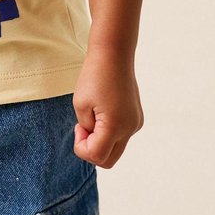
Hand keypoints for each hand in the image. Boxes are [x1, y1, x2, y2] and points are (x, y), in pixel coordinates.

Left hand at [72, 48, 143, 168]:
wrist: (114, 54)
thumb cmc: (94, 76)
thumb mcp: (81, 104)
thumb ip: (87, 130)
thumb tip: (94, 139)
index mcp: (116, 126)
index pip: (97, 156)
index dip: (81, 148)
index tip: (78, 127)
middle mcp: (130, 128)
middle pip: (109, 160)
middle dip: (92, 150)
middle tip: (83, 128)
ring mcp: (136, 123)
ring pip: (115, 148)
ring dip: (100, 141)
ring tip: (92, 117)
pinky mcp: (136, 117)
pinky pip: (121, 135)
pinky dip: (109, 133)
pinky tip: (102, 113)